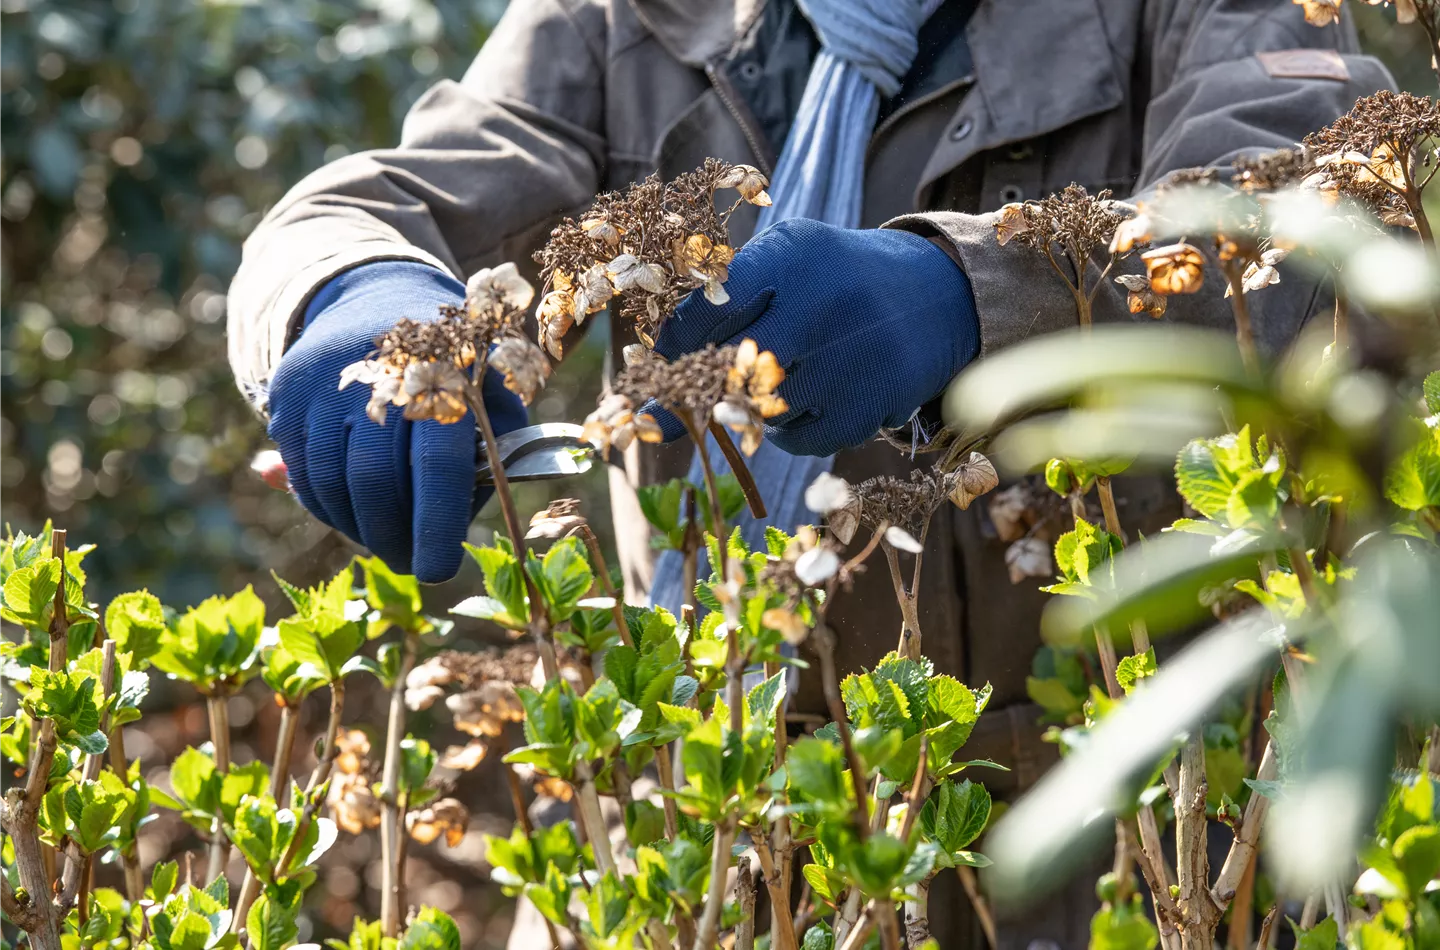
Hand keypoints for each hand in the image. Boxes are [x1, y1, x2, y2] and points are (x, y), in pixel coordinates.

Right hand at [267, 261, 527, 581]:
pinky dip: (325, 506)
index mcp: (442, 375)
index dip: (436, 522)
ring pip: (330, 483)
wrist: (377, 297)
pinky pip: (301, 472)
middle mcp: (376, 376)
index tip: (438, 571)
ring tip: (383, 539)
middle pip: (374, 480)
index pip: (436, 461)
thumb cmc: (454, 365)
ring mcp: (323, 384)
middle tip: (411, 563)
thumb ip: (497, 454)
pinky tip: (351, 513)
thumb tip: (462, 519)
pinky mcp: (287, 394)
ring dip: (356, 527)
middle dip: (392, 536)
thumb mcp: (494, 392)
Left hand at [652, 219, 979, 456]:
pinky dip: (789, 430)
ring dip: (752, 405)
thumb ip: (725, 297)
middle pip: (730, 366)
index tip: (664, 361)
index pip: (709, 306)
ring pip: (761, 408)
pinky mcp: (871, 404)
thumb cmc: (836, 279)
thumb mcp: (789, 258)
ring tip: (777, 379)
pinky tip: (807, 401)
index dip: (676, 342)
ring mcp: (852, 357)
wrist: (938, 296)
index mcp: (794, 253)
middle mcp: (825, 301)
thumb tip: (657, 364)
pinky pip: (797, 439)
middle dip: (700, 387)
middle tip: (688, 397)